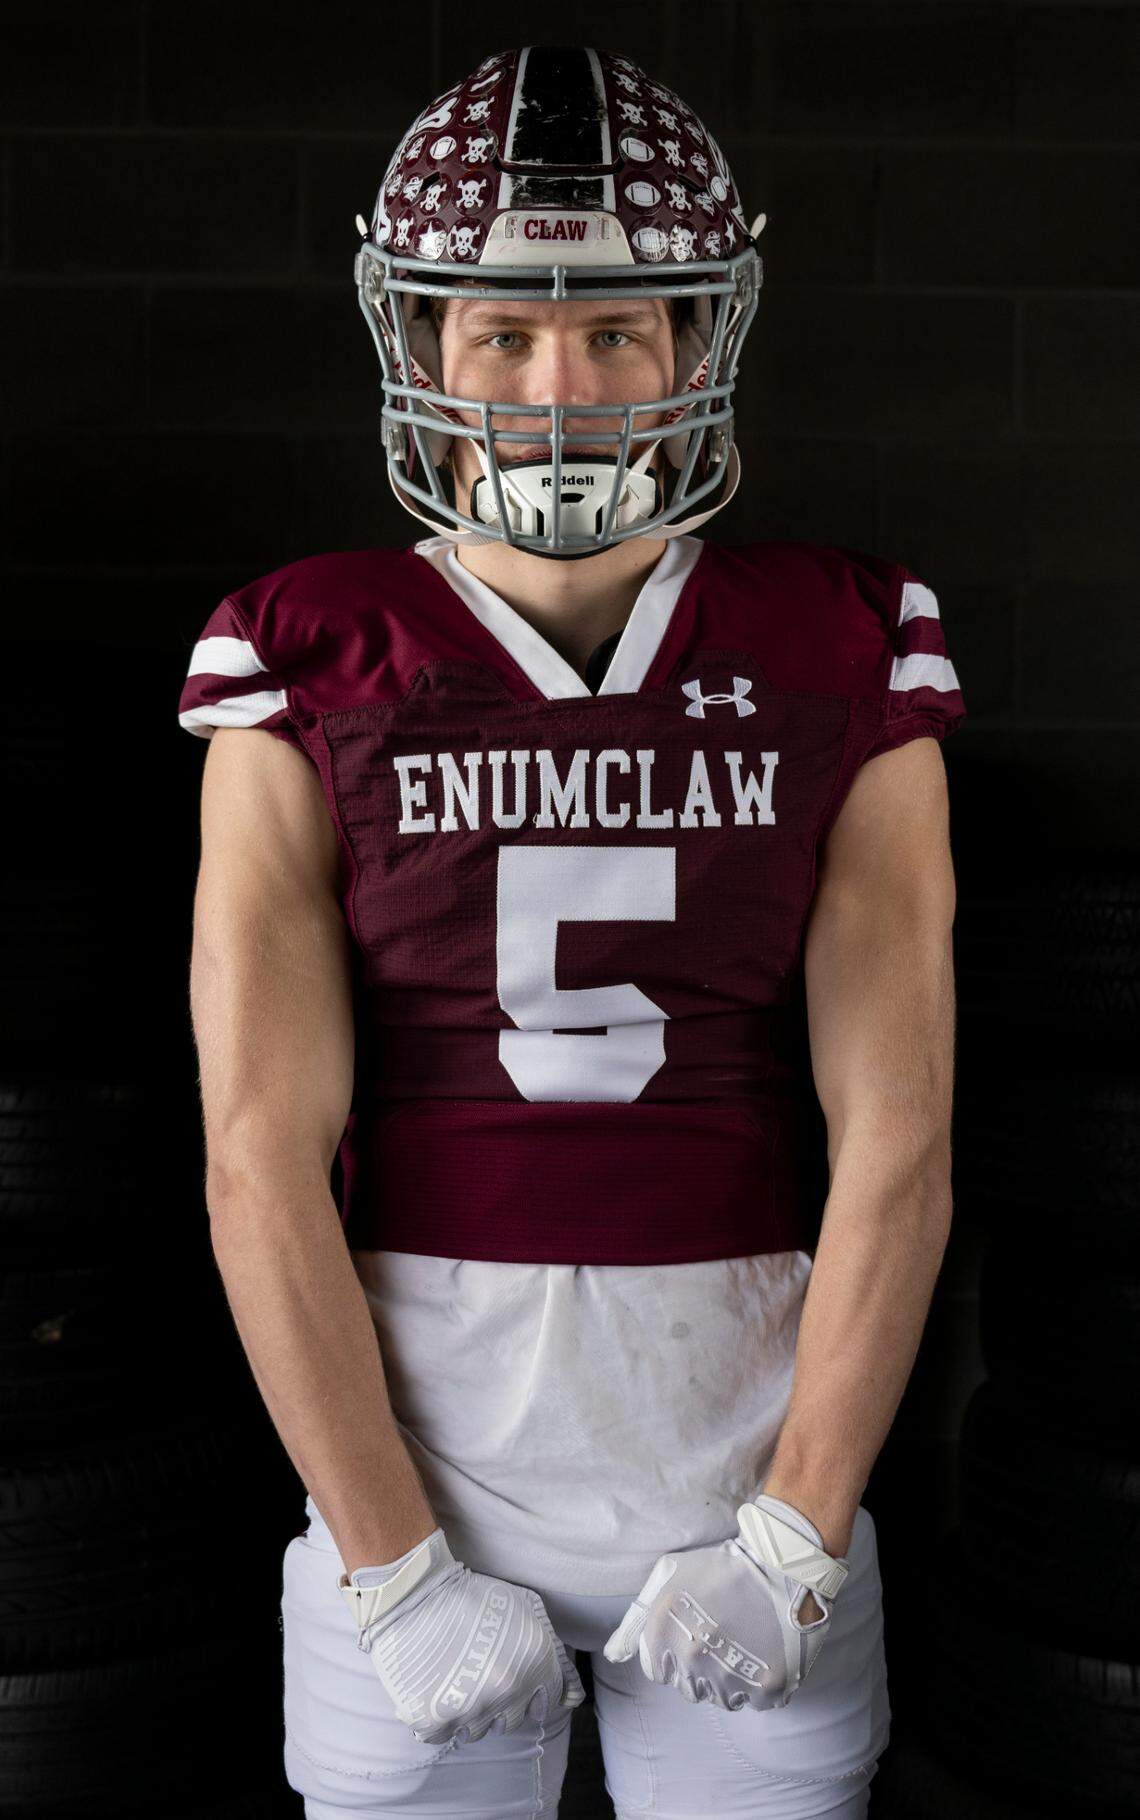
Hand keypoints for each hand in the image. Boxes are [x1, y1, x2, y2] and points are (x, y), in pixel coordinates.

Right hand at [338, 1527, 586, 1745]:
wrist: (416, 1592)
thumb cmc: (472, 1594)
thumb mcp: (525, 1606)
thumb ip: (551, 1648)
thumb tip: (570, 1693)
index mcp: (534, 1663)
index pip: (552, 1701)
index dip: (536, 1690)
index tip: (520, 1680)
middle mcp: (507, 1692)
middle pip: (513, 1720)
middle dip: (502, 1702)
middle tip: (482, 1675)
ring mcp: (469, 1709)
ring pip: (478, 1731)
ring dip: (470, 1712)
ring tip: (456, 1681)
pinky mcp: (433, 1719)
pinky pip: (442, 1736)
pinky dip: (438, 1720)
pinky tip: (435, 1693)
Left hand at [602, 1495, 848, 1712]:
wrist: (779, 1562)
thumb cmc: (720, 1565)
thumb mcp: (668, 1576)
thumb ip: (636, 1620)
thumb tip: (614, 1656)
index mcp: (663, 1635)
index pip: (658, 1673)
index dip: (674, 1656)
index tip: (693, 1636)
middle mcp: (691, 1661)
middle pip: (689, 1689)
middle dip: (700, 1669)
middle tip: (721, 1638)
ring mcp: (729, 1677)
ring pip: (722, 1699)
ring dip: (730, 1680)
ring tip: (744, 1646)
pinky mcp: (767, 1686)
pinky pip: (756, 1702)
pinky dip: (760, 1686)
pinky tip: (764, 1655)